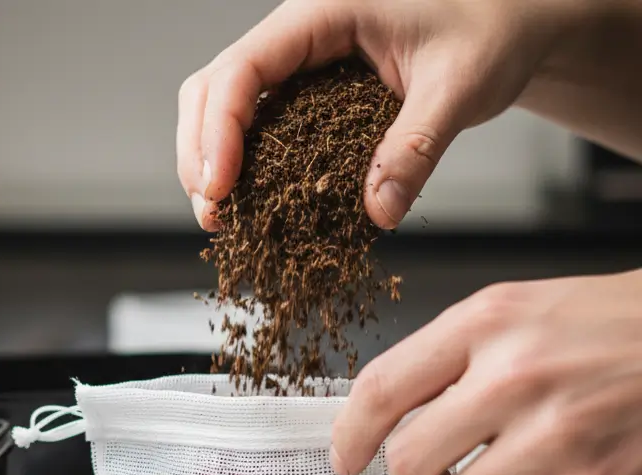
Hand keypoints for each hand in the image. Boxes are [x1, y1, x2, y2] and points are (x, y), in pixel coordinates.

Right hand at [177, 0, 587, 230]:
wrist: (509, 25)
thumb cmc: (490, 30)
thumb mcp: (459, 86)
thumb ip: (416, 147)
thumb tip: (379, 213)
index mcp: (321, 14)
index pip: (242, 69)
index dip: (218, 132)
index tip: (219, 189)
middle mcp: (297, 37)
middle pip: (211, 90)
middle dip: (200, 154)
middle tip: (214, 215)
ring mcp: (298, 67)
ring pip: (223, 109)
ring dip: (212, 165)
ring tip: (225, 219)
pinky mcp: (308, 96)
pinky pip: (258, 128)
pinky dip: (244, 168)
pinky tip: (252, 205)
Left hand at [330, 271, 641, 474]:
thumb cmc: (610, 327)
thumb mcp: (516, 312)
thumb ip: (449, 358)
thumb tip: (384, 418)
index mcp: (485, 324)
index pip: (381, 389)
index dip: (350, 435)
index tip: (344, 459)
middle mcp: (516, 375)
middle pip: (407, 460)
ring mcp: (561, 433)